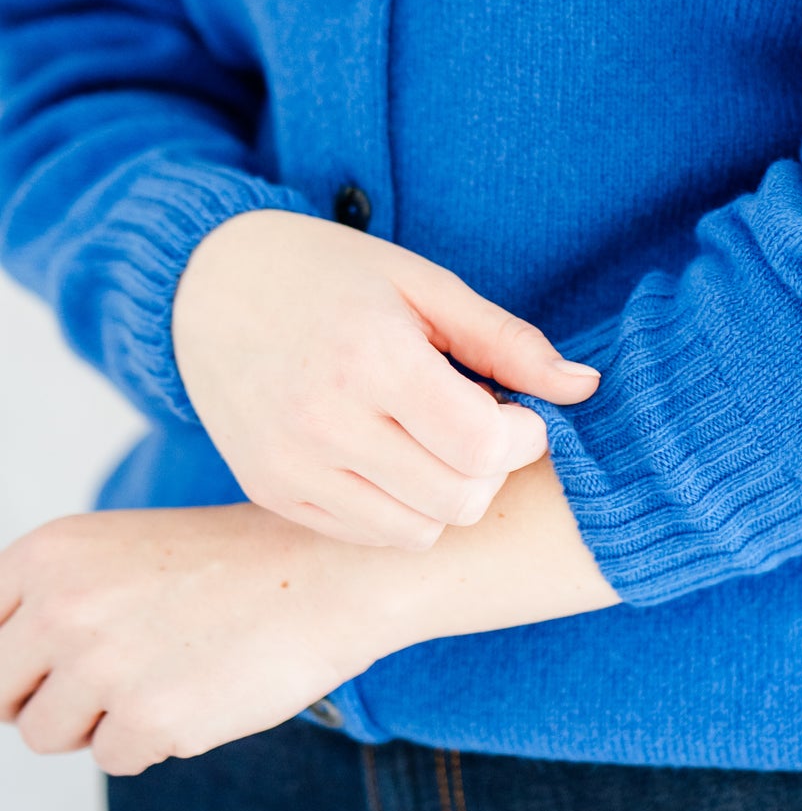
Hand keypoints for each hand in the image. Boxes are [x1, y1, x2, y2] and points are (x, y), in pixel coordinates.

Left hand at [0, 504, 409, 774]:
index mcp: (46, 553)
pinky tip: (198, 691)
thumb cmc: (228, 565)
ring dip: (97, 721)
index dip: (15, 661)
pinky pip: (112, 758)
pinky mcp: (149, 718)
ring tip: (161, 676)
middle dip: (43, 698)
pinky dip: (151, 739)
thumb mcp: (115, 554)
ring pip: (46, 734)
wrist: (329, 570)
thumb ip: (48, 602)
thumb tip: (1, 693)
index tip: (51, 664)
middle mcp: (61, 605)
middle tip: (106, 679)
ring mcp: (103, 664)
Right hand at [172, 210, 599, 549]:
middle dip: (491, 469)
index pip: (483, 448)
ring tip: (433, 438)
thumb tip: (586, 388)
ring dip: (448, 495)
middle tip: (479, 423)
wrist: (206, 283)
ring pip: (418, 532)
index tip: (514, 408)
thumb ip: (508, 340)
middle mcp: (323, 423)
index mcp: (370, 359)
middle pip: (459, 500)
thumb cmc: (330, 276)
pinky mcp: (270, 492)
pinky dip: (400, 507)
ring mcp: (291, 466)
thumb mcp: (424, 285)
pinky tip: (391, 454)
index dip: (523, 436)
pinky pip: (369, 535)